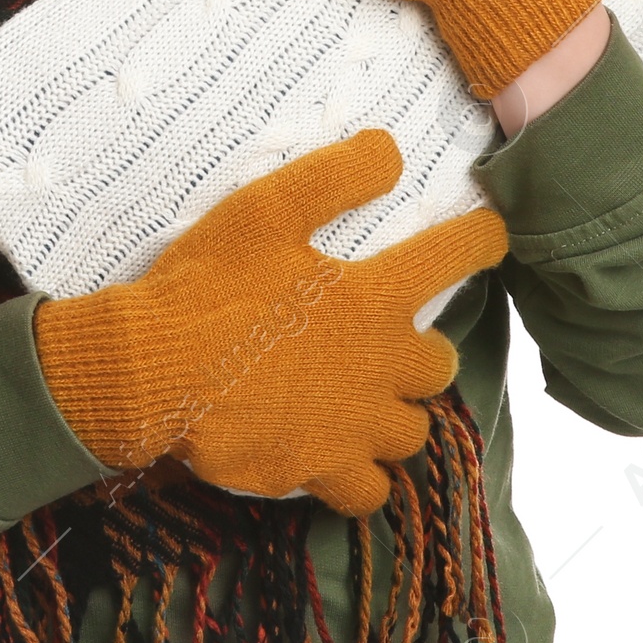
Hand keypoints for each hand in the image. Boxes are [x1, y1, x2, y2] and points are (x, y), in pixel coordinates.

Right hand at [32, 127, 507, 516]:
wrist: (151, 371)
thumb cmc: (208, 285)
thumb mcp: (265, 210)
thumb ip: (334, 178)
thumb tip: (391, 151)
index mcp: (373, 297)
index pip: (452, 259)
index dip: (480, 242)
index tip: (491, 237)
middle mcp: (380, 366)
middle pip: (439, 364)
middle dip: (422, 350)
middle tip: (386, 339)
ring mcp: (354, 427)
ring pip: (412, 431)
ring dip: (396, 412)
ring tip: (364, 400)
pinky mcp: (320, 471)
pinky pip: (371, 491)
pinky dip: (364, 476)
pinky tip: (341, 455)